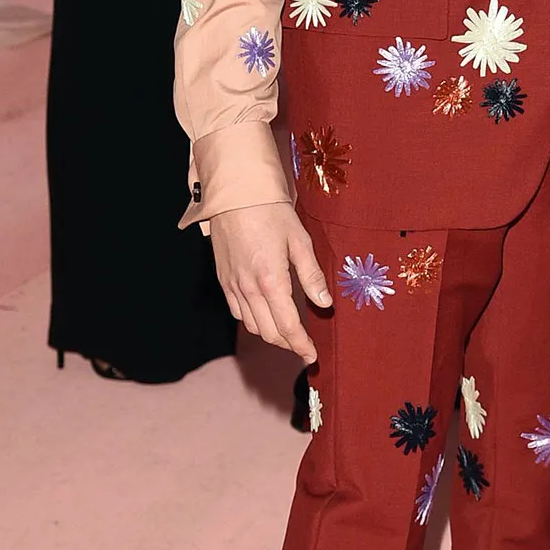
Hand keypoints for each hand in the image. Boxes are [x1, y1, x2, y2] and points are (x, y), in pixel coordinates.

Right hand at [208, 202, 331, 361]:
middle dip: (288, 344)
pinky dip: (253, 322)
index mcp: (271, 280)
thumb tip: (325, 304)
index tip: (312, 355)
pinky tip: (266, 317)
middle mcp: (248, 288)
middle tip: (304, 348)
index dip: (301, 345)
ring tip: (289, 335)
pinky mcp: (224, 280)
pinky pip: (238, 312)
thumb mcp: (300, 240)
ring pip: (252, 325)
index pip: (288, 326)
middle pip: (269, 332)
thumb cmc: (271, 212)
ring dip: (271, 336)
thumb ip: (312, 275)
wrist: (235, 194)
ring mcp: (233, 285)